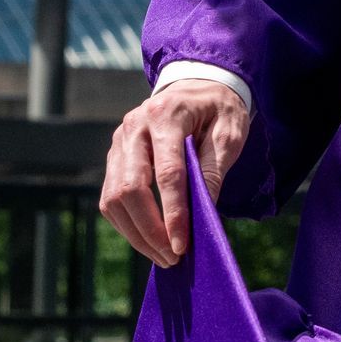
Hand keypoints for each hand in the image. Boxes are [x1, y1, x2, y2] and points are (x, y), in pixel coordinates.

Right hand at [101, 81, 249, 266]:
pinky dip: (126, 222)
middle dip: (150, 229)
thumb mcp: (230, 133)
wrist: (197, 83)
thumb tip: (202, 213)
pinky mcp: (115, 155)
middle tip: (172, 258)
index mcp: (166, 115)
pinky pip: (110, 196)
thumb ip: (214, 170)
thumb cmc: (218, 109)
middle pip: (131, 188)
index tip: (181, 245)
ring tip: (161, 255)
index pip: (166, 173)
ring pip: (114, 197)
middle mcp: (135, 126)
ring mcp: (120, 140)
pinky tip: (147, 237)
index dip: (173, 213)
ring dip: (135, 232)